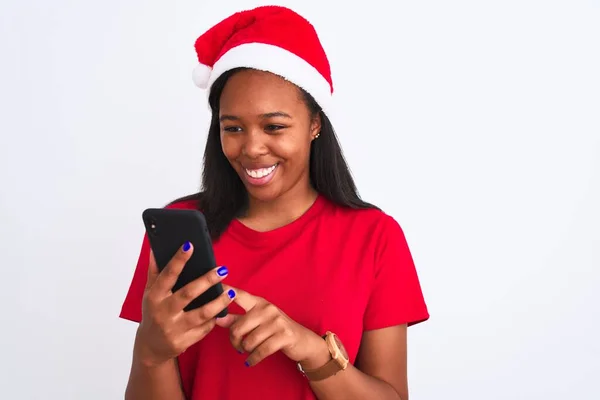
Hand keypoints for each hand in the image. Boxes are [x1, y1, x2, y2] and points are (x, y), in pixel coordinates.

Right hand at [135, 242, 234, 366]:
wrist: (150, 346)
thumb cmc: (153, 313)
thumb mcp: (149, 293)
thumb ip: (155, 271)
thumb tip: (156, 248)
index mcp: (155, 296)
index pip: (167, 275)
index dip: (178, 260)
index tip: (190, 245)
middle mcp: (163, 312)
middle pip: (189, 294)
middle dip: (207, 281)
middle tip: (222, 270)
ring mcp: (174, 328)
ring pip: (202, 314)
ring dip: (219, 302)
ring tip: (231, 292)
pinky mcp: (184, 341)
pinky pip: (204, 328)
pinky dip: (214, 319)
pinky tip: (222, 310)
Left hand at [216, 285, 329, 367]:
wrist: (301, 340)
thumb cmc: (275, 329)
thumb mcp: (257, 321)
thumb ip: (236, 319)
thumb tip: (217, 317)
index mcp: (259, 302)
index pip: (240, 295)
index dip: (226, 291)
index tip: (214, 284)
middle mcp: (267, 309)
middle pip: (238, 327)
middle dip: (235, 341)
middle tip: (238, 346)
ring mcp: (277, 322)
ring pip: (248, 341)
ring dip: (245, 351)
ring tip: (248, 351)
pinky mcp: (284, 336)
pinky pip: (260, 351)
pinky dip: (253, 359)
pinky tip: (250, 361)